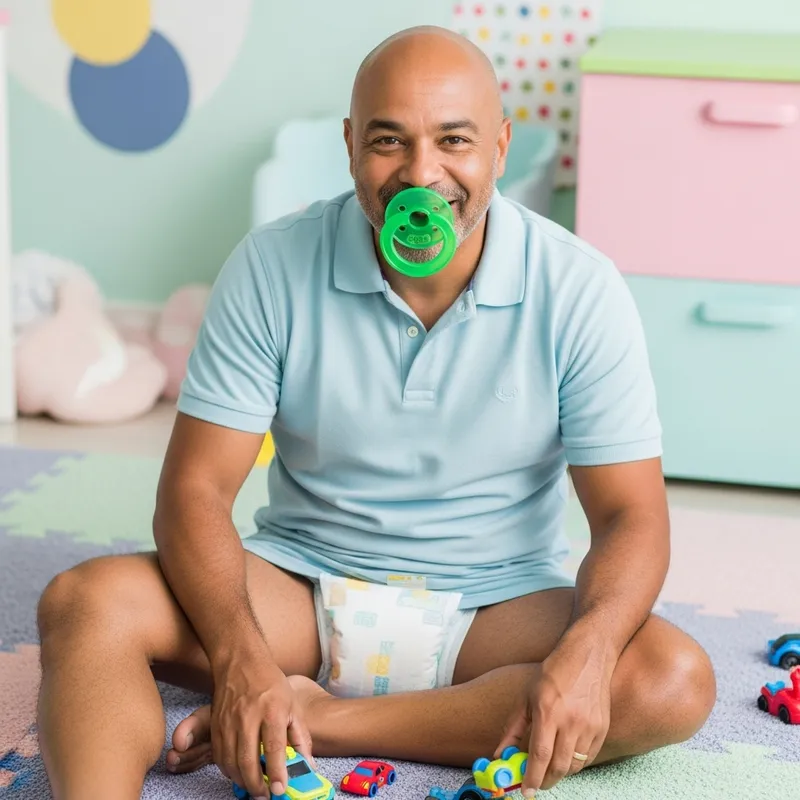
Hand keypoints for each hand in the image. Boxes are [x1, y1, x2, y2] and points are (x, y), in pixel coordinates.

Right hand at [210, 648, 312, 798]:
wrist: (241, 662)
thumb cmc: (271, 683)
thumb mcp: (294, 705)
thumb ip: (301, 737)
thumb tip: (308, 765)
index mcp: (272, 710)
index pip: (274, 748)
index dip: (277, 773)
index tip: (280, 789)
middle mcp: (249, 716)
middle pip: (248, 760)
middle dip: (256, 785)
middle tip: (265, 796)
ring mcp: (229, 721)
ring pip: (231, 762)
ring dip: (242, 781)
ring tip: (254, 788)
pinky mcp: (215, 724)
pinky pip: (219, 755)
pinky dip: (228, 770)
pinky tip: (238, 773)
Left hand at [495, 642, 612, 794]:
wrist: (587, 657)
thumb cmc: (553, 673)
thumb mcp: (526, 697)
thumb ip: (513, 729)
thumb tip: (501, 753)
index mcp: (548, 711)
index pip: (540, 755)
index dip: (532, 777)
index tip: (525, 791)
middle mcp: (570, 721)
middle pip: (559, 767)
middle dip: (545, 781)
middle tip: (536, 784)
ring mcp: (589, 726)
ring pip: (574, 765)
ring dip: (560, 773)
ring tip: (549, 767)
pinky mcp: (602, 728)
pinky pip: (588, 757)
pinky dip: (575, 763)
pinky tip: (565, 755)